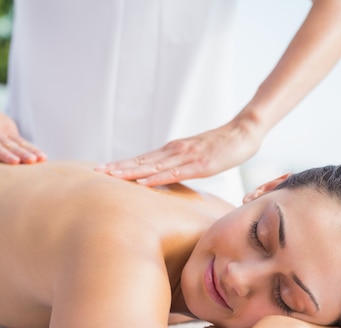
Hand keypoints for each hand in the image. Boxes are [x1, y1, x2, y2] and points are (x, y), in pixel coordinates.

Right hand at [0, 86, 46, 164]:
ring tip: (15, 162)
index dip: (32, 151)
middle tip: (33, 161)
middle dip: (22, 154)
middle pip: (10, 145)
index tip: (43, 158)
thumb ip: (12, 139)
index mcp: (5, 130)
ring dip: (5, 155)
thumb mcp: (2, 123)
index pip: (21, 143)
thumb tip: (29, 154)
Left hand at [95, 119, 261, 185]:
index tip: (101, 169)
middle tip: (96, 172)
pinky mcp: (201, 165)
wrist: (245, 132)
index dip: (121, 165)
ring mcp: (187, 157)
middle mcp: (175, 151)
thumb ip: (181, 164)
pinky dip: (157, 178)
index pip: (142, 160)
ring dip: (131, 172)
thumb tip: (167, 175)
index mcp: (173, 150)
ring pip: (153, 166)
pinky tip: (143, 183)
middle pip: (142, 162)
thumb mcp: (197, 156)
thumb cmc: (223, 146)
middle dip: (118, 168)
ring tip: (110, 176)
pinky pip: (175, 173)